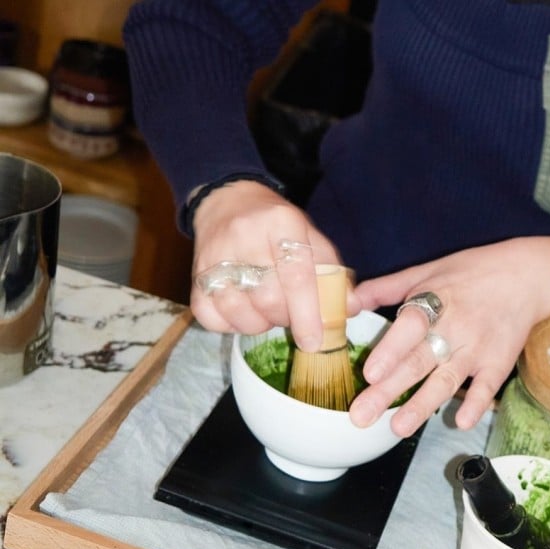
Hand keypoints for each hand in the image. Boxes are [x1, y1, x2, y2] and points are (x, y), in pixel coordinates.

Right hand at [189, 181, 347, 349]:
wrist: (228, 202)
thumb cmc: (277, 227)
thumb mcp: (311, 238)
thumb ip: (333, 273)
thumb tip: (350, 309)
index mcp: (282, 222)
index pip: (296, 275)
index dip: (308, 313)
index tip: (315, 341)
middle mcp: (245, 236)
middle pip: (269, 298)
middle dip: (286, 318)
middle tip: (290, 312)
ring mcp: (215, 256)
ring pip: (240, 312)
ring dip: (260, 323)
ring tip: (267, 309)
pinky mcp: (194, 275)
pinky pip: (211, 317)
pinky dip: (231, 325)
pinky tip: (243, 311)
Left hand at [350, 237, 549, 436]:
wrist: (526, 277)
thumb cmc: (471, 273)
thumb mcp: (427, 272)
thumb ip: (385, 288)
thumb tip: (345, 302)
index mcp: (435, 302)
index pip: (411, 327)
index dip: (390, 350)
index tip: (369, 374)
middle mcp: (455, 327)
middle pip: (419, 362)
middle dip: (389, 391)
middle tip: (362, 415)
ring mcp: (478, 348)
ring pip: (446, 380)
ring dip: (423, 405)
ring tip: (398, 428)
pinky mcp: (499, 363)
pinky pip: (486, 387)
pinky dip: (475, 405)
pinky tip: (460, 422)